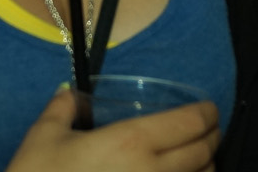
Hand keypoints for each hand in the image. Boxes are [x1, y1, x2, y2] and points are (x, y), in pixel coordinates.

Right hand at [4, 88, 218, 171]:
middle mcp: (152, 170)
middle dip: (212, 137)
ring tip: (198, 159)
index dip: (207, 113)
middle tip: (208, 130)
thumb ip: (62, 108)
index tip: (209, 109)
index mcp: (131, 141)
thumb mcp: (44, 136)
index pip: (189, 123)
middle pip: (203, 152)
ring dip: (206, 166)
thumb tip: (69, 93)